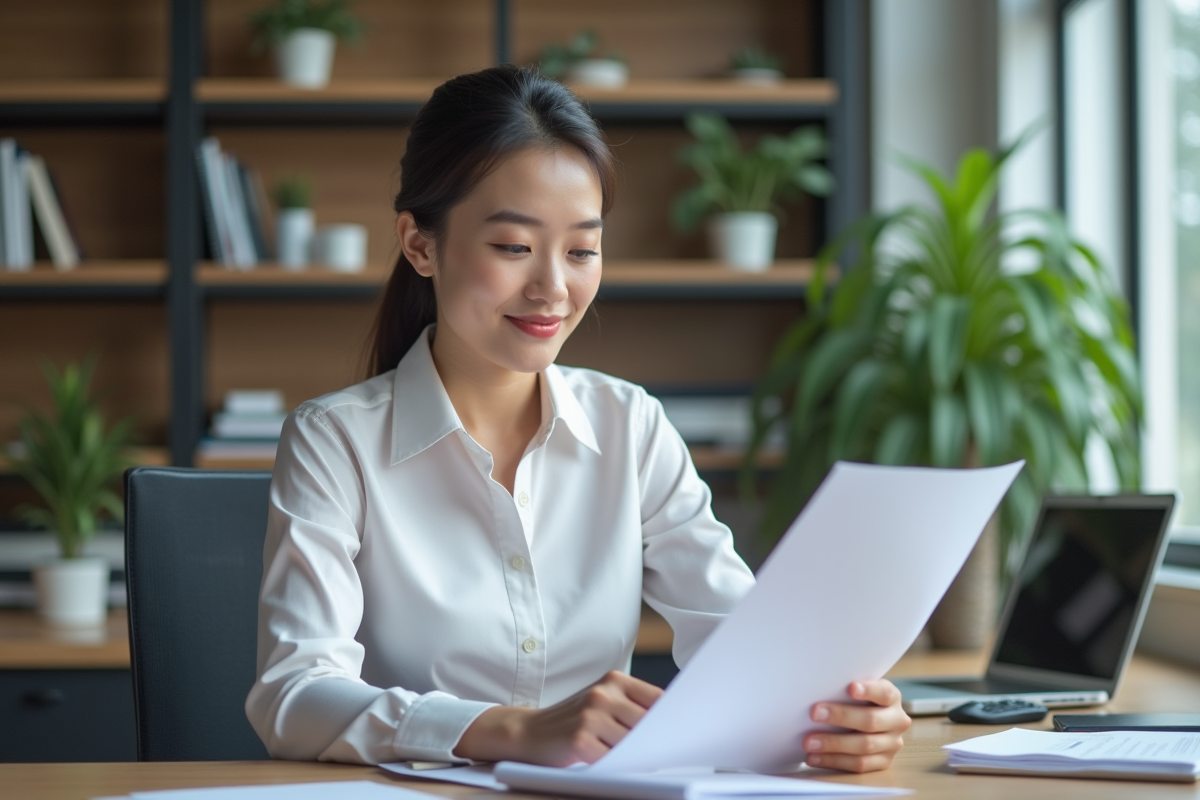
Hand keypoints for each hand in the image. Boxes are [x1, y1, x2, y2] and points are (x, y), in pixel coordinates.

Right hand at [453, 670, 662, 765]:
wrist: (529, 731)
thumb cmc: (573, 719)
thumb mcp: (602, 701)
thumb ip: (632, 706)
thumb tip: (672, 724)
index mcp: (614, 680)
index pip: (657, 699)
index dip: (671, 718)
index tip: (685, 732)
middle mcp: (603, 693)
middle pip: (648, 724)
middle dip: (656, 741)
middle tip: (664, 753)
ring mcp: (591, 716)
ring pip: (633, 744)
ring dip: (635, 756)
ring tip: (634, 760)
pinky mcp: (581, 740)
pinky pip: (613, 760)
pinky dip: (616, 766)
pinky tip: (612, 765)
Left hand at [804, 679, 910, 772]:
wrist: (866, 721)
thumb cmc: (855, 702)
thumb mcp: (855, 691)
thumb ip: (845, 690)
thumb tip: (817, 690)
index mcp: (892, 697)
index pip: (884, 692)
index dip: (868, 690)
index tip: (850, 688)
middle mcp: (897, 721)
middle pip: (871, 720)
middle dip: (841, 717)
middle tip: (815, 714)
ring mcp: (892, 744)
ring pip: (864, 746)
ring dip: (833, 744)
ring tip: (809, 742)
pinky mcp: (883, 762)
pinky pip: (858, 765)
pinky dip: (834, 761)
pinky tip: (815, 757)